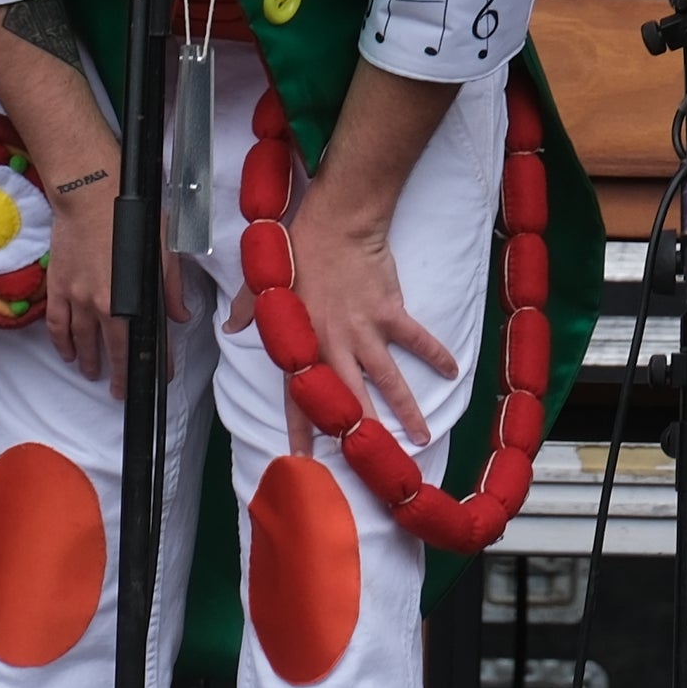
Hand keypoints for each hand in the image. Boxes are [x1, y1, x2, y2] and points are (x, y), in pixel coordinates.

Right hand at [41, 167, 193, 397]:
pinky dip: (61, 343)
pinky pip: (56, 325)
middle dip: (117, 374)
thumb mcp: (164, 250)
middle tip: (120, 391)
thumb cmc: (132, 217)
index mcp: (130, 297)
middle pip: (110, 350)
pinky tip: (67, 353)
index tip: (161, 377)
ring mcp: (76, 298)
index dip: (156, 362)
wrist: (90, 194)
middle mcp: (102, 305)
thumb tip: (180, 316)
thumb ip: (170, 288)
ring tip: (92, 373)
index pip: (146, 340)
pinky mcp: (57, 287)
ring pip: (81, 342)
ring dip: (88, 362)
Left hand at [230, 193, 456, 452]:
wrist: (338, 223)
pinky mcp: (390, 312)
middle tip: (373, 464)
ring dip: (405, 410)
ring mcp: (364, 330)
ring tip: (421, 438)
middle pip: (349, 400)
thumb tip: (233, 327)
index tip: (302, 462)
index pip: (300, 397)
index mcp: (303, 343)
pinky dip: (436, 354)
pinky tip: (453, 370)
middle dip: (361, 435)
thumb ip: (252, 309)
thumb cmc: (299, 249)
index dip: (301, 431)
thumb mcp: (268, 283)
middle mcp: (333, 345)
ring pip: (387, 380)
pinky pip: (416, 338)